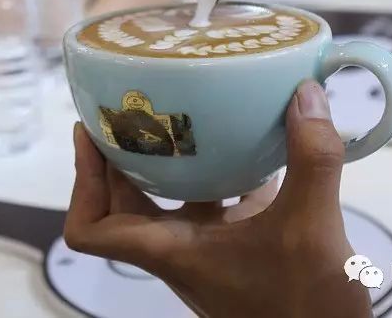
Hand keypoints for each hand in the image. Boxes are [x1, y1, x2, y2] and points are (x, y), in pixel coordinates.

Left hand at [64, 80, 372, 317]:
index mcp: (171, 250)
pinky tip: (253, 148)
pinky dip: (224, 177)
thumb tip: (306, 93)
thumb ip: (310, 160)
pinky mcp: (241, 255)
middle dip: (125, 154)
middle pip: (125, 203)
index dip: (80, 181)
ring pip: (172, 203)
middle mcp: (180, 251)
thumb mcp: (311, 228)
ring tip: (188, 115)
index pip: (89, 229)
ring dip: (174, 162)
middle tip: (139, 107)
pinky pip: (217, 209)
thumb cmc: (305, 306)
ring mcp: (210, 255)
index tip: (89, 132)